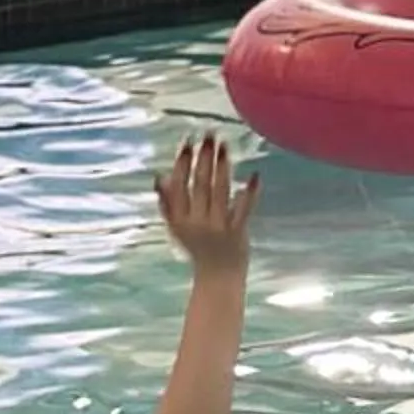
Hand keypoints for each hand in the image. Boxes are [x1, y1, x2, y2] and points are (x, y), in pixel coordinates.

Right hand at [158, 134, 259, 275]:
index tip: (188, 142)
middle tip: (209, 135)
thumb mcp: (176, 228)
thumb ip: (167, 204)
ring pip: (220, 192)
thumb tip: (159, 177)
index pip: (179, 187)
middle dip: (204, 159)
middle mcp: (197, 222)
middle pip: (200, 185)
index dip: (182, 164)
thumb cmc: (197, 248)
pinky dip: (249, 193)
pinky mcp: (237, 233)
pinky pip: (243, 210)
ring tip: (225, 147)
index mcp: (179, 220)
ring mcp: (218, 227)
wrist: (218, 278)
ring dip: (222, 168)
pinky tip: (254, 176)